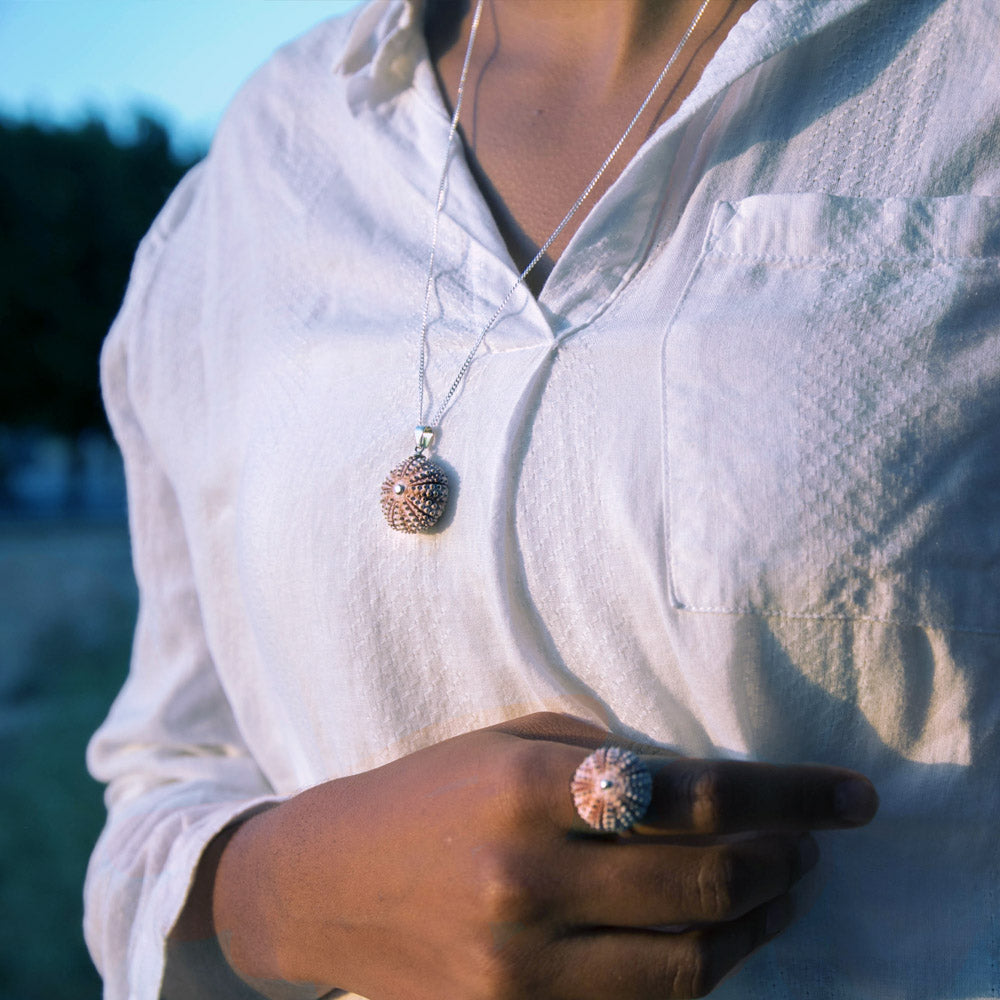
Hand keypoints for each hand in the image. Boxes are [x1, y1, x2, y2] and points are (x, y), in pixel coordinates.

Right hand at [211, 712, 876, 999]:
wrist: (326, 883)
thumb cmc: (425, 792)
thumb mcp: (509, 741)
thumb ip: (607, 758)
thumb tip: (715, 788)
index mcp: (526, 787)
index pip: (696, 797)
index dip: (788, 797)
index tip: (846, 797)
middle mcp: (527, 879)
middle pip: (708, 883)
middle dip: (785, 860)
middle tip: (810, 842)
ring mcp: (520, 966)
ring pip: (691, 964)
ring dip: (758, 925)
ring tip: (780, 889)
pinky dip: (702, 975)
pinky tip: (721, 938)